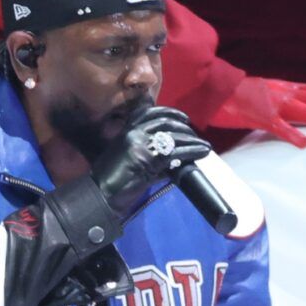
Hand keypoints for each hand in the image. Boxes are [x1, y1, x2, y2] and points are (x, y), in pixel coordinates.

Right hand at [90, 107, 210, 215]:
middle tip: (195, 134)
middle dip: (184, 127)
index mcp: (126, 129)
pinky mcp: (150, 158)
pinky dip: (192, 151)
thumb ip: (145, 150)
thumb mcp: (125, 156)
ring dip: (192, 140)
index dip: (170, 112)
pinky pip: (176, 152)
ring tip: (204, 146)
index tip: (183, 117)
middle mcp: (134, 132)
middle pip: (165, 121)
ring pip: (173, 135)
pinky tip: (202, 153)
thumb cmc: (111, 179)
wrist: (101, 194)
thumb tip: (170, 154)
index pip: (150, 111)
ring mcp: (141, 143)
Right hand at [208, 76, 305, 147]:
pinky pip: (278, 128)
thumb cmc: (236, 94)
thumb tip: (294, 106)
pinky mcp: (260, 117)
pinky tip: (304, 142)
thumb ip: (281, 98)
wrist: (214, 89)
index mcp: (285, 88)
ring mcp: (273, 105)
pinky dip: (292, 134)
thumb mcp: (264, 92)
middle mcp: (284, 93)